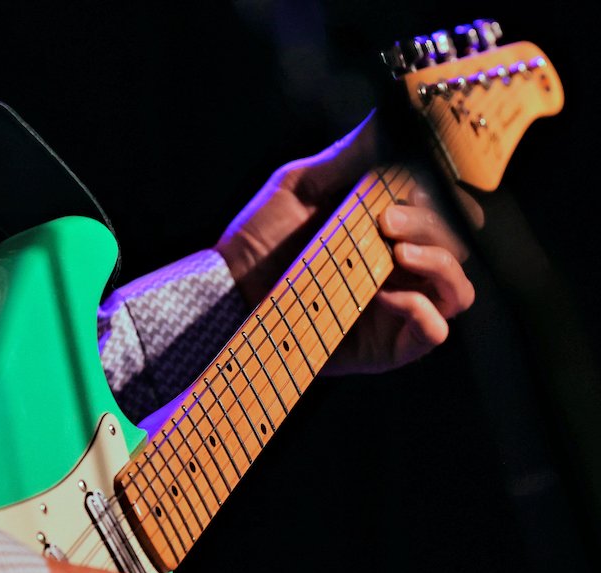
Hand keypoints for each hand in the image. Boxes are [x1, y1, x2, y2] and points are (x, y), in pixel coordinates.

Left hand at [214, 112, 474, 373]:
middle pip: (458, 244)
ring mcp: (400, 309)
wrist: (229, 293)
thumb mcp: (304, 184)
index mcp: (393, 228)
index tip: (414, 181)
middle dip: (435, 224)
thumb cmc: (261, 240)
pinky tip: (385, 295)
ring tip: (397, 251)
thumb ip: (353, 154)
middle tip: (386, 219)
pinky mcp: (389, 347)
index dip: (446, 193)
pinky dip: (421, 309)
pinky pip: (435, 330)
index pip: (450, 209)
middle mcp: (405, 268)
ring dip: (439, 262)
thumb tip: (393, 109)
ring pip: (458, 288)